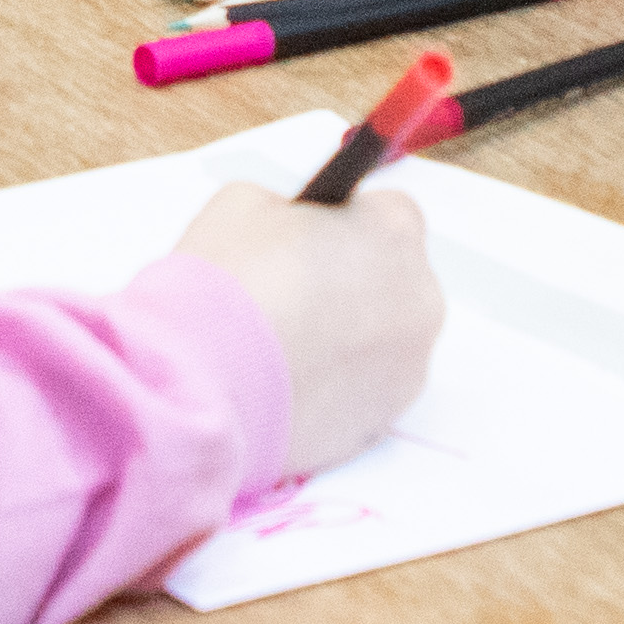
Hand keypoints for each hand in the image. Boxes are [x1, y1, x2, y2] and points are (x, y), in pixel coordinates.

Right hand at [170, 180, 439, 473]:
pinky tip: (292, 382)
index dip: (345, 228)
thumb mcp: (246, 204)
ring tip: (288, 345)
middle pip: (394, 280)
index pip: (387, 216)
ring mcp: (409, 365)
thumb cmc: (227, 288)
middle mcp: (419, 297)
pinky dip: (340, 387)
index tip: (315, 243)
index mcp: (393, 231)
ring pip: (385, 342)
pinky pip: (369, 391)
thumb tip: (296, 227)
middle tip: (297, 295)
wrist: (204, 381)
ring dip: (350, 339)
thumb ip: (292, 210)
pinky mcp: (385, 419)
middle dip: (354, 285)